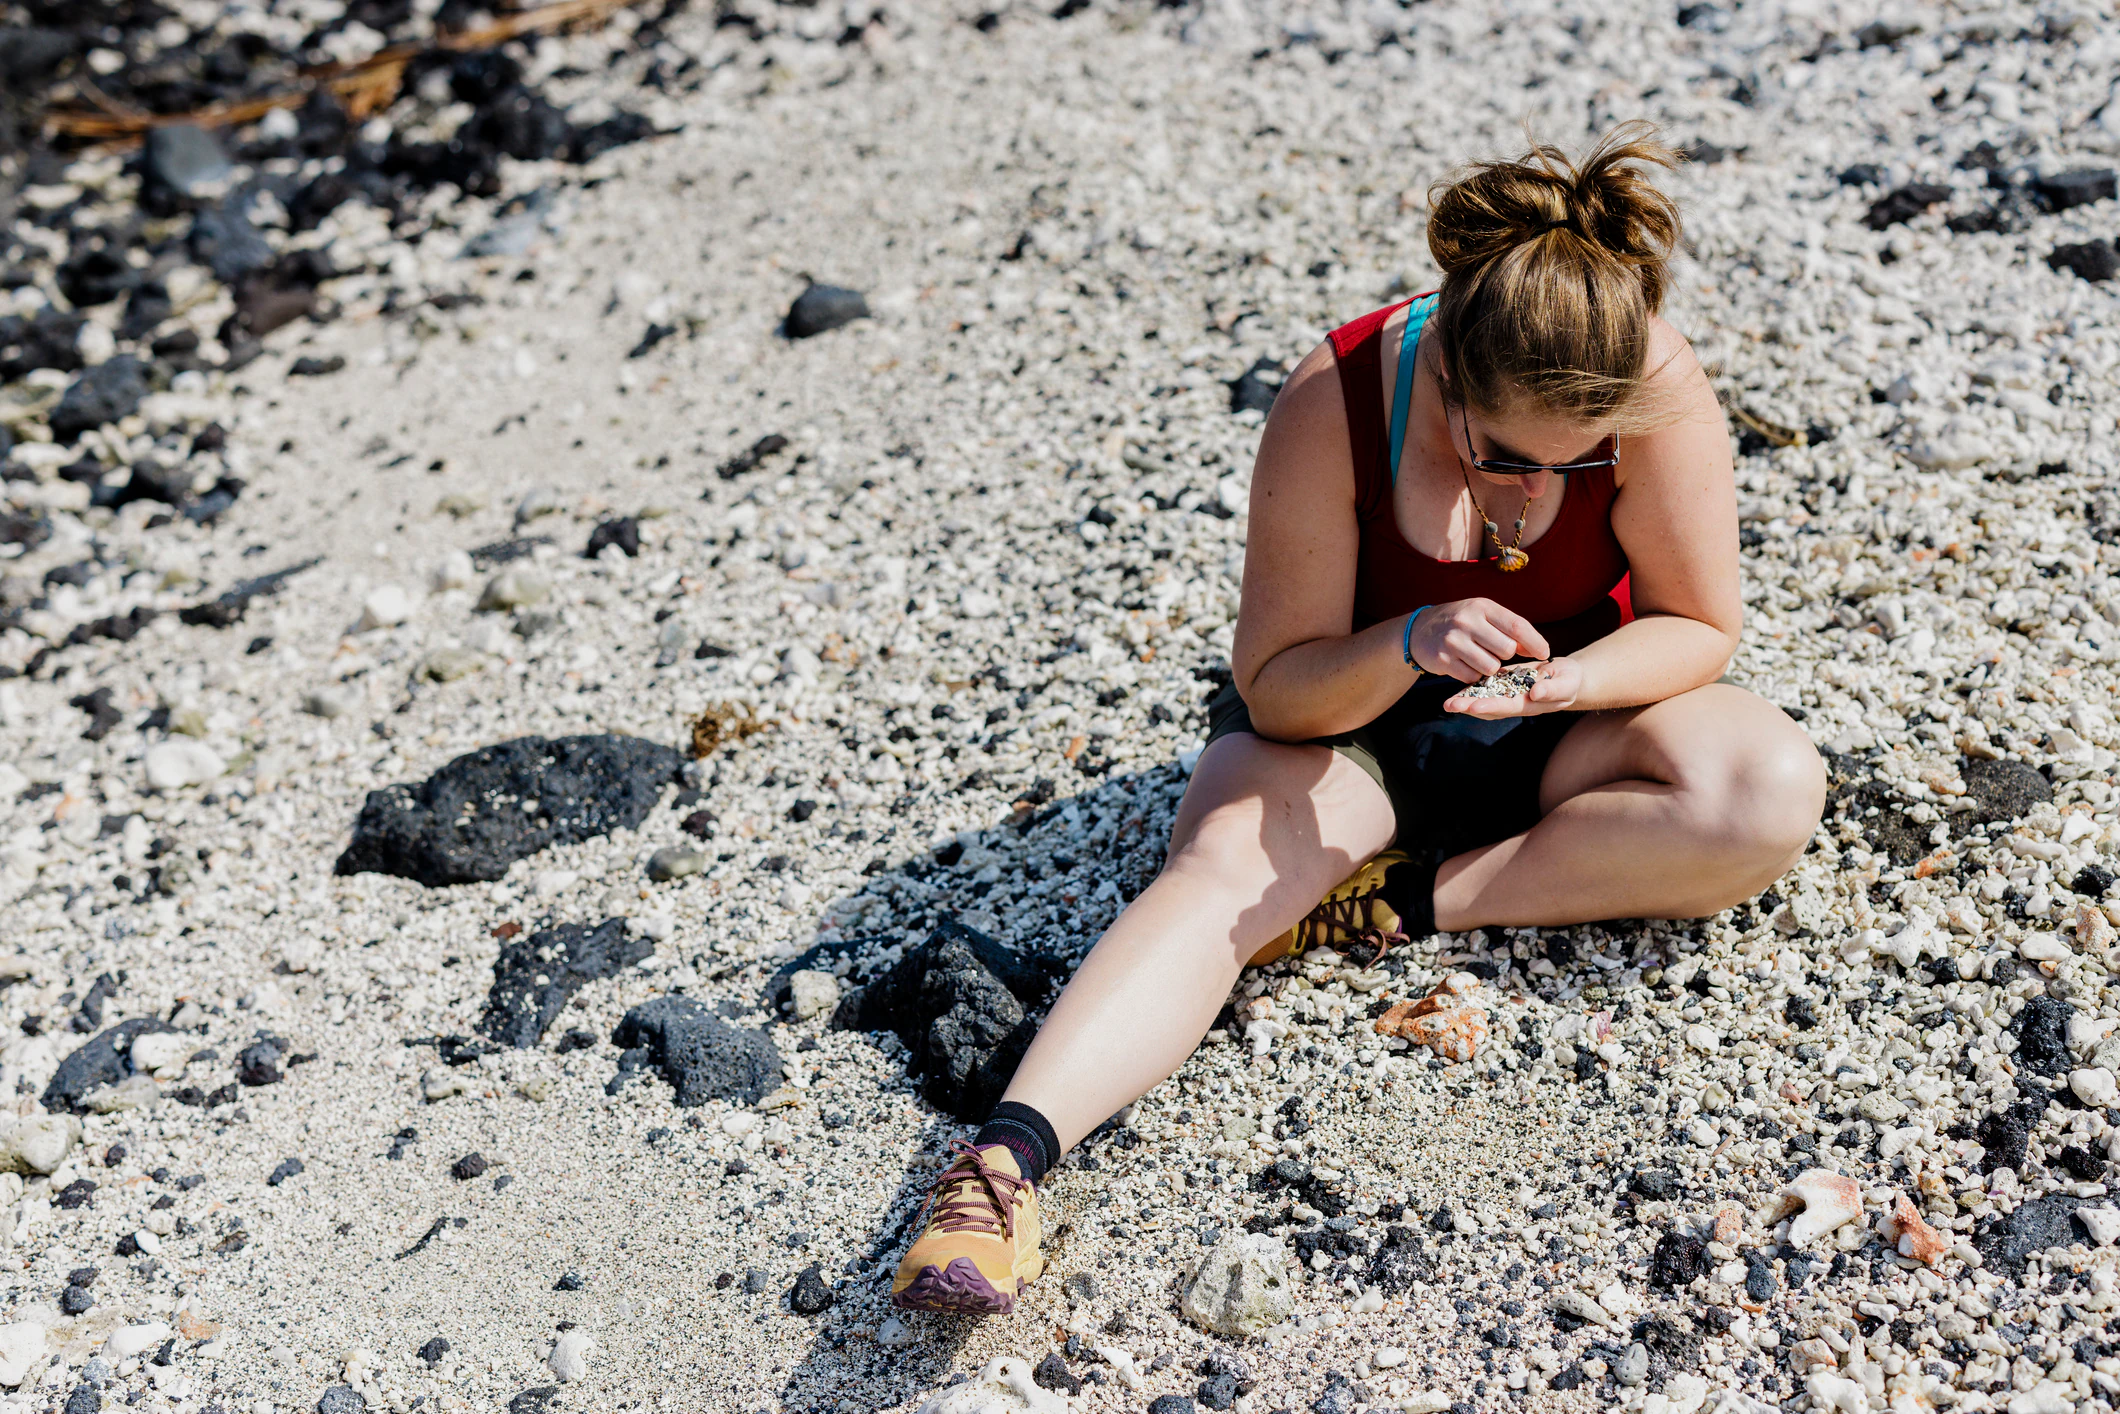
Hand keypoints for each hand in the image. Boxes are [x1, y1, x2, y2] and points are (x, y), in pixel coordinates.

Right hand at [1407, 599, 1551, 681]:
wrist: (1419, 630)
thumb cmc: (1461, 621)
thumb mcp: (1483, 615)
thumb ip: (1508, 629)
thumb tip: (1536, 649)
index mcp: (1482, 607)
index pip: (1517, 626)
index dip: (1534, 642)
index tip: (1545, 653)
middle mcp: (1467, 621)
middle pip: (1506, 650)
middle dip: (1506, 655)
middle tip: (1494, 651)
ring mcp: (1453, 641)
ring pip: (1491, 667)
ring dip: (1489, 667)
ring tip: (1478, 657)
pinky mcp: (1443, 660)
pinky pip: (1472, 677)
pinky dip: (1473, 675)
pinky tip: (1464, 664)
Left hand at [1444, 656, 1583, 717]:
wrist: (1567, 676)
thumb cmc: (1570, 680)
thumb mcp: (1568, 683)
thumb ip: (1554, 690)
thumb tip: (1536, 693)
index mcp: (1531, 704)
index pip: (1508, 707)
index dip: (1491, 706)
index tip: (1474, 706)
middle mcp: (1516, 703)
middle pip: (1490, 708)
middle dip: (1470, 707)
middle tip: (1450, 705)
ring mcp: (1509, 696)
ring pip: (1485, 701)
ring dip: (1466, 702)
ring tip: (1448, 703)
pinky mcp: (1504, 686)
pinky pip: (1486, 690)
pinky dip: (1471, 691)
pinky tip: (1457, 691)